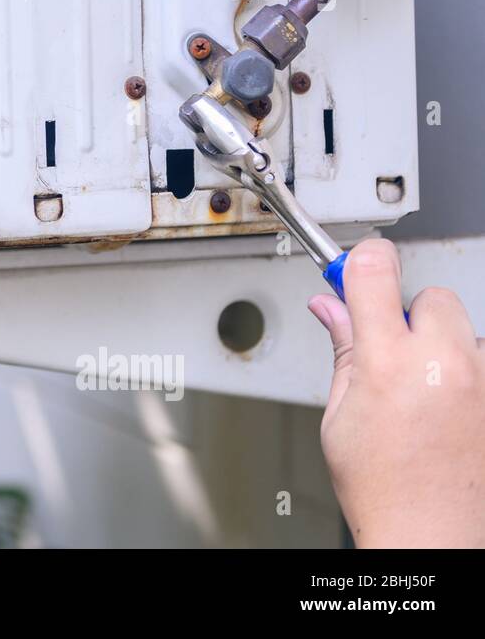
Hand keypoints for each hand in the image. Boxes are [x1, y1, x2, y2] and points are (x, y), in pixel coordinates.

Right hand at [309, 238, 484, 546]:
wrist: (433, 537)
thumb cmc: (385, 490)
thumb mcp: (340, 415)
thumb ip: (342, 351)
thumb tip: (329, 308)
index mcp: (389, 364)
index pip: (376, 272)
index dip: (361, 262)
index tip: (354, 266)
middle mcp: (444, 364)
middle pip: (431, 295)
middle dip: (408, 314)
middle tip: (390, 349)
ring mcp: (484, 380)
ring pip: (464, 330)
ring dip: (443, 347)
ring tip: (423, 395)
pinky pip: (483, 362)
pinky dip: (467, 375)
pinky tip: (449, 409)